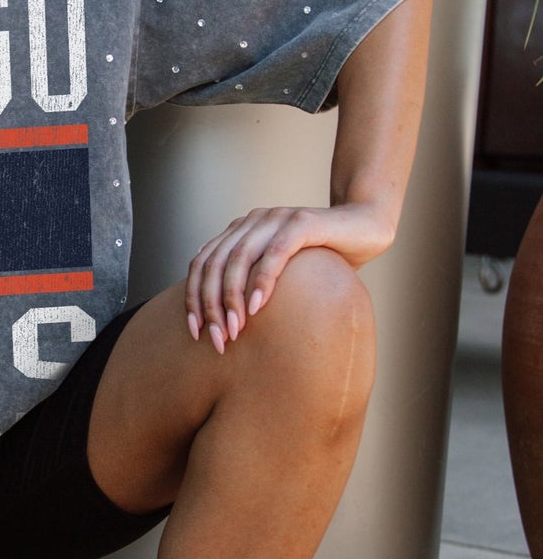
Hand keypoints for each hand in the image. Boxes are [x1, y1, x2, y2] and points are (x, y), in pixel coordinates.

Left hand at [185, 202, 394, 352]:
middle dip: (211, 305)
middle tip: (217, 339)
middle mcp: (252, 221)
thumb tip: (225, 322)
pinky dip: (262, 280)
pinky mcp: (303, 222)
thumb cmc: (323, 257)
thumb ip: (253, 284)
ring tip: (235, 331)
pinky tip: (257, 308)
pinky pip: (275, 252)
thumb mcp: (280, 272)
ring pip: (239, 258)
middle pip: (215, 263)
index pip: (201, 263)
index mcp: (240, 231)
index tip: (195, 332)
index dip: (193, 298)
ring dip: (232, 298)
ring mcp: (276, 218)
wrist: (365, 226)